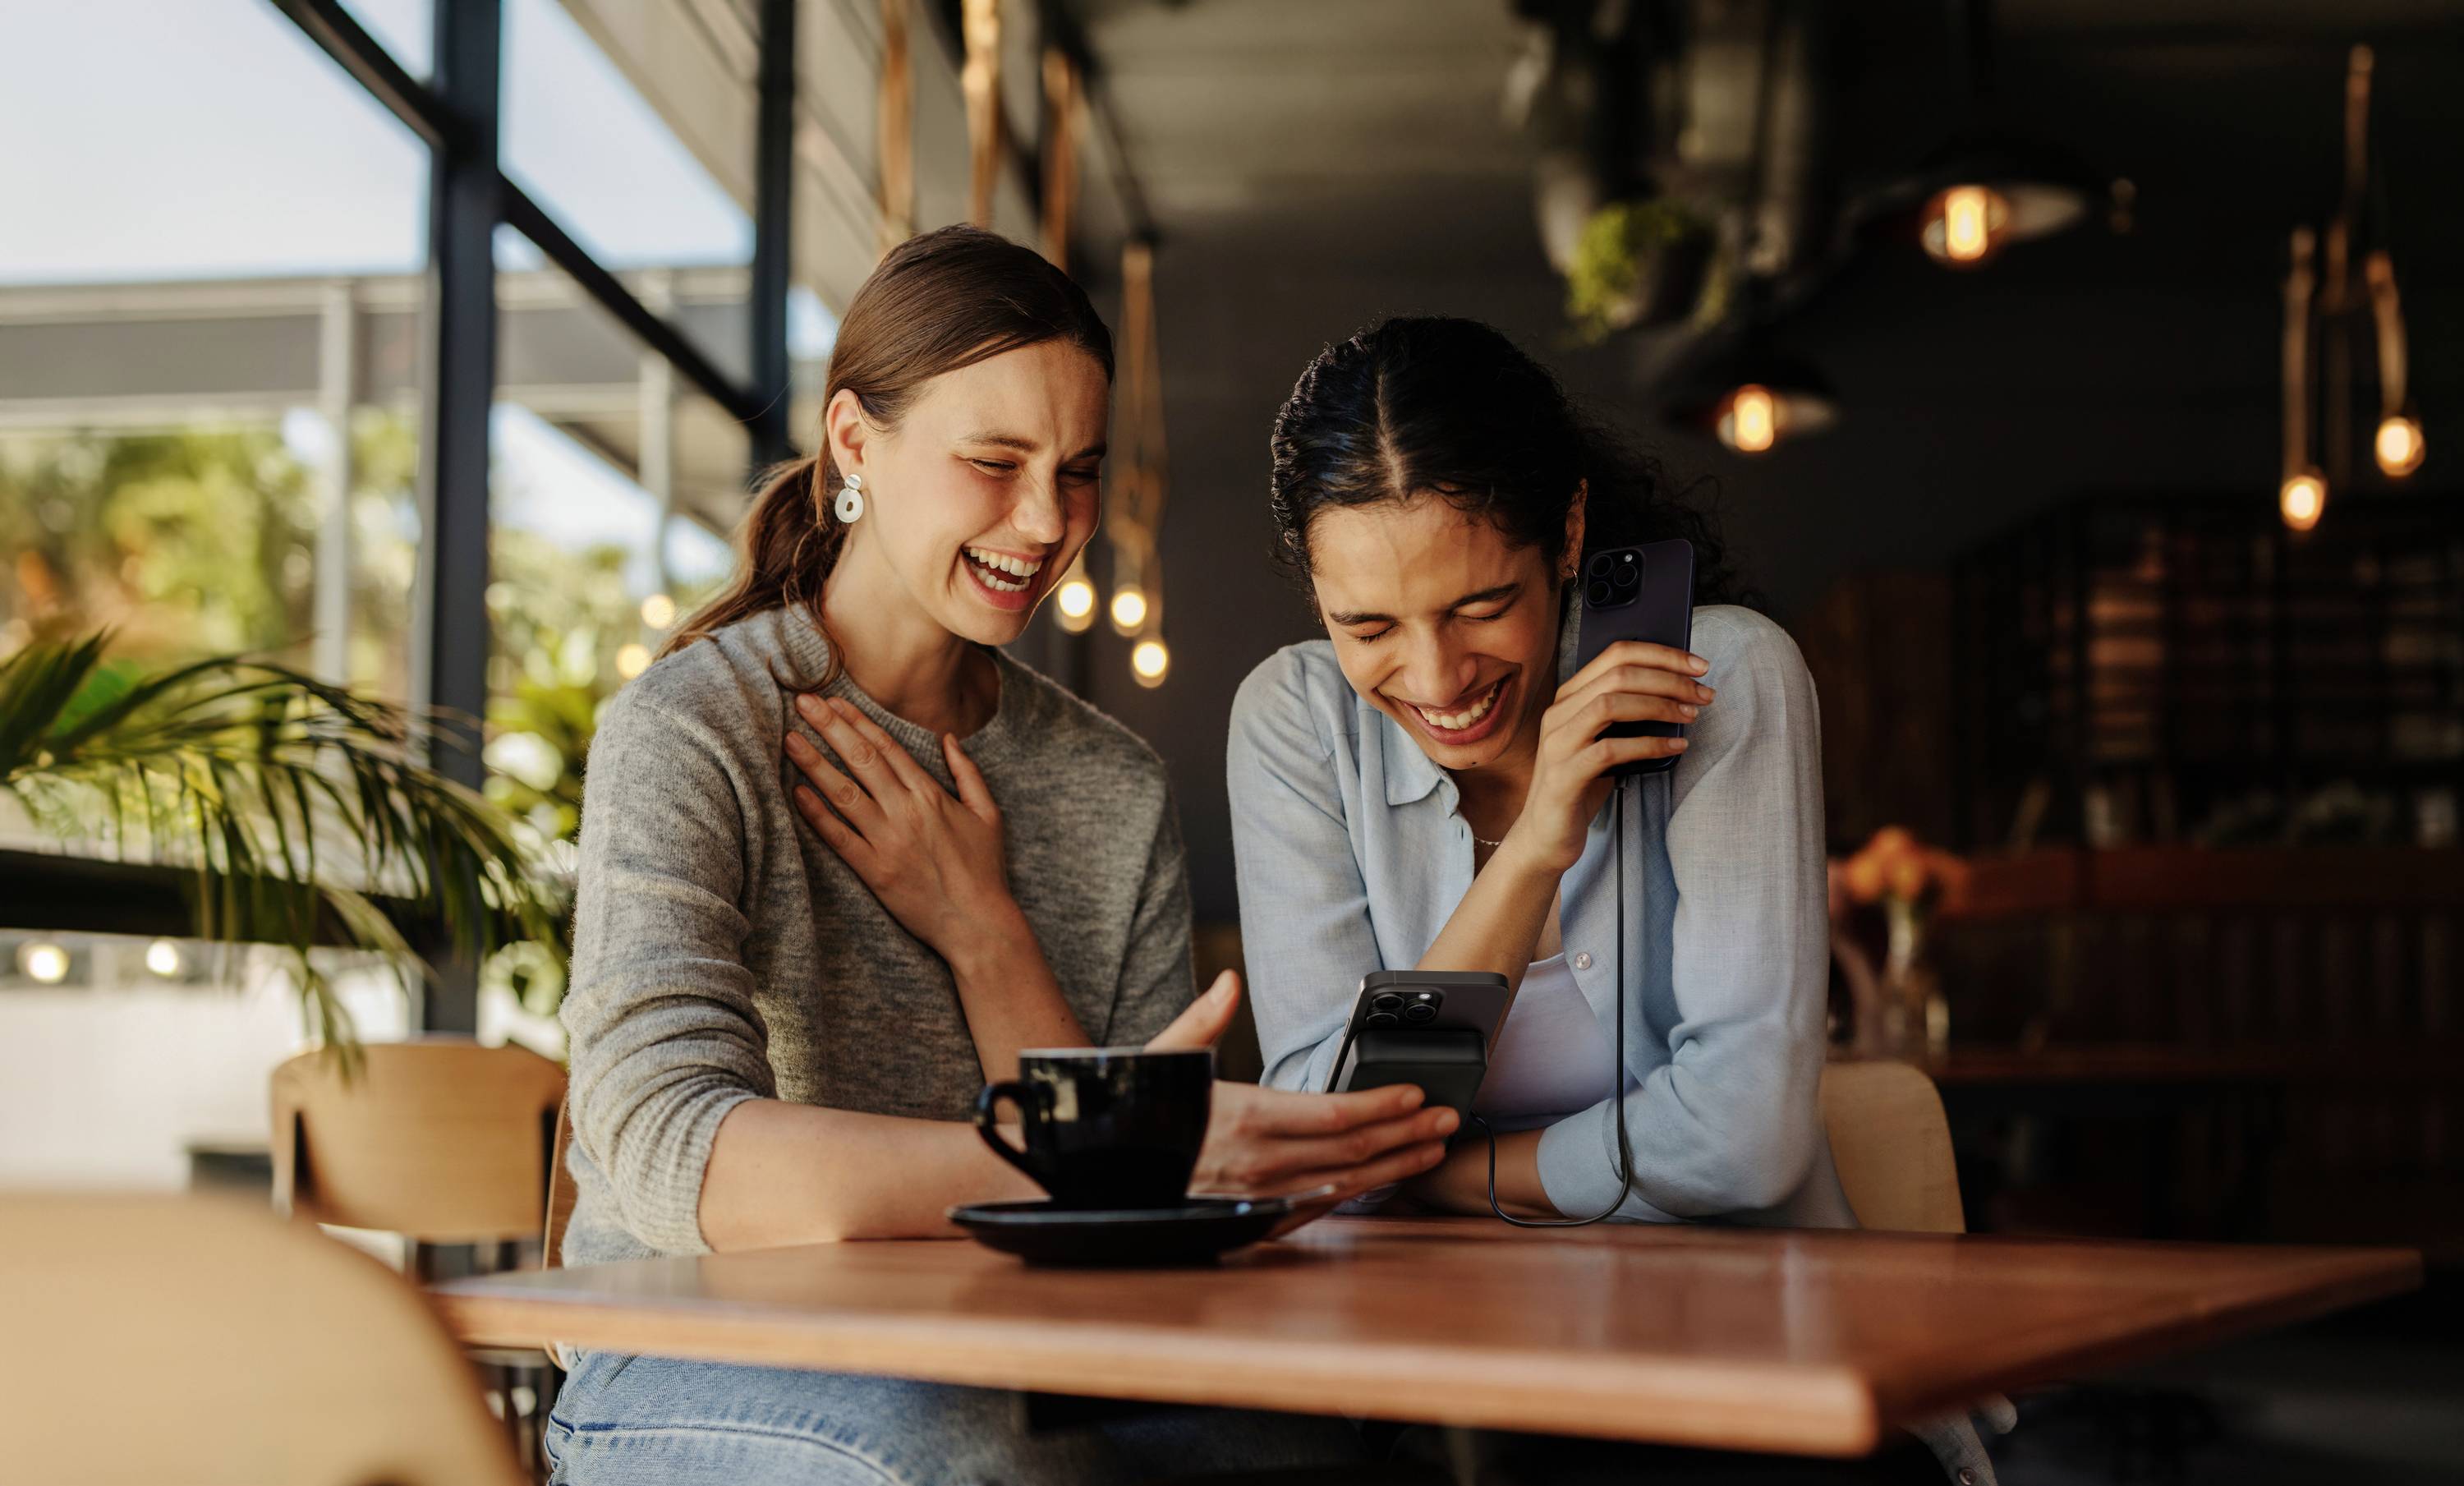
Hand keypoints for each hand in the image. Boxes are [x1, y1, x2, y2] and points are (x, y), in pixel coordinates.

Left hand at [786, 695, 1011, 955]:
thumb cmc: (985, 869)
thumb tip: (949, 738)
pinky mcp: (874, 871)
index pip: (887, 747)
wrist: (977, 922)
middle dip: (830, 726)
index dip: (858, 721)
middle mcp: (906, 811)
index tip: (835, 701)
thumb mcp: (988, 814)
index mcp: (931, 794)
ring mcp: (888, 841)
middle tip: (803, 702)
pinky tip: (796, 792)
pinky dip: (817, 814)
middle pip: (861, 760)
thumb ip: (968, 772)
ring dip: (814, 763)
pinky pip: (839, 837)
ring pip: (844, 793)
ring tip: (789, 739)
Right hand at [1147, 972, 1456, 1227]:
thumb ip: (1203, 1020)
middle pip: (1352, 1150)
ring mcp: (1256, 1199)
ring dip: (1393, 1167)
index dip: (1382, 1105)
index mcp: (1243, 1116)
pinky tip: (1378, 1181)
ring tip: (1430, 1148)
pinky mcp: (1250, 1221)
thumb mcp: (1160, 1059)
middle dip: (1407, 1134)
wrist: (1091, 1182)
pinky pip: (1315, 1209)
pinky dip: (1353, 1194)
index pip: (1333, 1114)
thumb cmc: (1129, 1115)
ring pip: (1343, 1185)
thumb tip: (1229, 981)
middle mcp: (1258, 1164)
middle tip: (1448, 1118)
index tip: (1417, 1093)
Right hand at [1504, 640, 1710, 871]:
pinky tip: (1676, 748)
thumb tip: (1679, 691)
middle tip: (1704, 694)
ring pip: (1610, 704)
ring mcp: (1558, 743)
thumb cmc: (1582, 785)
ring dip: (1659, 706)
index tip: (1699, 665)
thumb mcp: (1604, 740)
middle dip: (1669, 679)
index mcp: (1569, 696)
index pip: (1616, 653)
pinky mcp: (1564, 775)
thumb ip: (1626, 714)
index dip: (1662, 654)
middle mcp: (1559, 712)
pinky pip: (1611, 750)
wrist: (1545, 835)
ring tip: (1691, 716)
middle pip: (1618, 674)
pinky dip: (1649, 745)